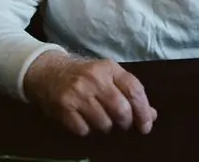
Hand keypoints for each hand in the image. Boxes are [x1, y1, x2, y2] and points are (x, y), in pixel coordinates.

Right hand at [24, 51, 157, 135]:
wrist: (47, 71)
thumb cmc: (84, 75)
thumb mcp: (108, 76)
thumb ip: (129, 93)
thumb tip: (151, 115)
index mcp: (109, 68)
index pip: (134, 90)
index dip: (143, 110)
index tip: (146, 125)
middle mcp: (94, 79)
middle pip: (121, 109)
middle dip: (125, 122)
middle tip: (122, 124)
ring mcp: (78, 93)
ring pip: (104, 123)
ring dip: (105, 126)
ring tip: (99, 118)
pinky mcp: (64, 107)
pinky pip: (84, 130)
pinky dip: (86, 129)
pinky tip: (83, 119)